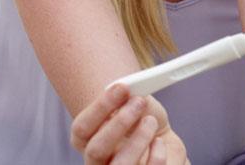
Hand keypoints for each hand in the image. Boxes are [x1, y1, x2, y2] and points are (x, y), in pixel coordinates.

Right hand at [70, 83, 188, 163]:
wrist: (162, 144)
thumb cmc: (142, 122)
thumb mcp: (136, 106)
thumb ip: (129, 98)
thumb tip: (133, 89)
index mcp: (88, 141)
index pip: (81, 128)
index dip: (100, 107)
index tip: (122, 87)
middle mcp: (97, 163)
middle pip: (95, 150)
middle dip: (119, 123)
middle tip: (139, 101)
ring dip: (139, 139)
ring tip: (151, 121)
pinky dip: (156, 156)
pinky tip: (159, 142)